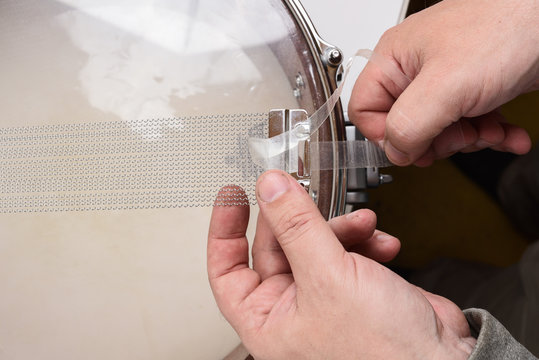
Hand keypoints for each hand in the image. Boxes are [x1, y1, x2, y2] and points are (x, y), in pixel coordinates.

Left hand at [207, 171, 475, 358]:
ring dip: (341, 228)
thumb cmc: (381, 353)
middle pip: (278, 246)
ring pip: (315, 242)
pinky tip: (382, 244)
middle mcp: (291, 309)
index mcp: (267, 320)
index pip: (226, 269)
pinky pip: (346, 250)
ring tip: (363, 225)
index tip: (233, 195)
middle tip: (310, 196)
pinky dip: (363, 241)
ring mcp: (323, 297)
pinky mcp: (354, 287)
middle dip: (300, 220)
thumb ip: (296, 226)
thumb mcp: (327, 277)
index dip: (225, 229)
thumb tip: (270, 188)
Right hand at [348, 0, 537, 165]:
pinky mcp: (475, 89)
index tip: (413, 149)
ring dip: (469, 140)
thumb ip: (409, 123)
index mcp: (393, 60)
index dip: (385, 137)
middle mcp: (416, 70)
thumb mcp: (447, 84)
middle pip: (404, 127)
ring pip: (438, 131)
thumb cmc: (507, 26)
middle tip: (459, 137)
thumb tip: (395, 150)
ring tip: (490, 130)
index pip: (364, 111)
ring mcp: (446, 80)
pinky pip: (470, 125)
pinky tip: (508, 133)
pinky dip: (491, 135)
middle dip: (437, 141)